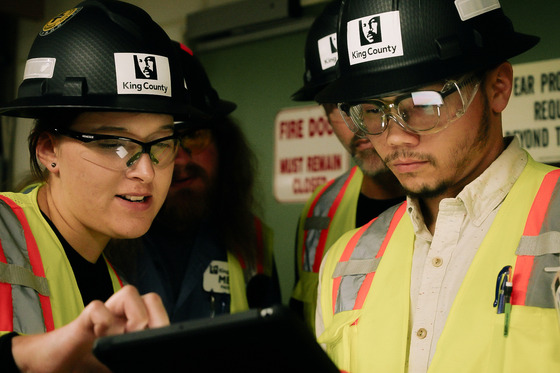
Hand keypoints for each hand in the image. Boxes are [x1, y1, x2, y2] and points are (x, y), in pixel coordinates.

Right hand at [12, 285, 168, 372]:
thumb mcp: (120, 364)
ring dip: (133, 316)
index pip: (160, 312)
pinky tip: (100, 338)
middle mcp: (123, 316)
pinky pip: (97, 308)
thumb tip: (154, 362)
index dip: (164, 324)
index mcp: (136, 326)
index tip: (162, 344)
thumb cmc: (92, 365)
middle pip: (151, 298)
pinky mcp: (83, 320)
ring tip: (124, 338)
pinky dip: (104, 323)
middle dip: (154, 318)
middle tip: (142, 341)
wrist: (56, 366)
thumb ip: (136, 358)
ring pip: (129, 293)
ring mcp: (104, 315)